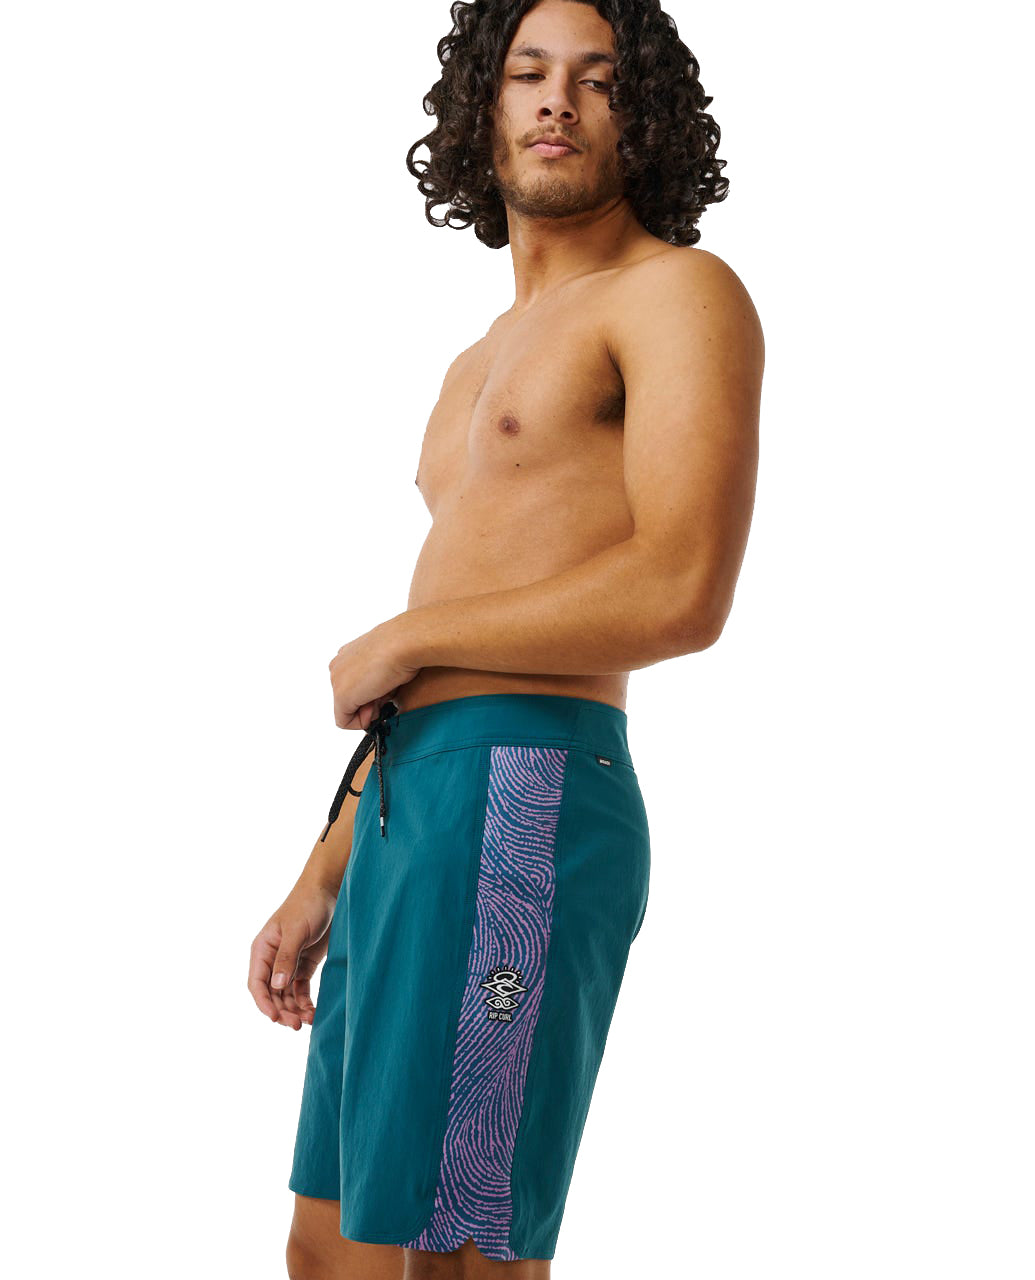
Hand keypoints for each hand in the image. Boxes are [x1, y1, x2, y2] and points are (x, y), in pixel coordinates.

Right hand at [248, 882, 336, 1029]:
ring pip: (286, 995)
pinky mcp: (305, 965)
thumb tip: (277, 986)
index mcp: (262, 949)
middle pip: (272, 993)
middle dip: (282, 1010)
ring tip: (308, 1021)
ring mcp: (288, 963)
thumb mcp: (296, 931)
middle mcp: (272, 960)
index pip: (257, 983)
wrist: (329, 892)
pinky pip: (301, 990)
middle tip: (296, 1025)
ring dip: (294, 1010)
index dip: (264, 1002)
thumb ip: (286, 958)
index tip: (275, 1017)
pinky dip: (305, 1002)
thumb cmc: (307, 905)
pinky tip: (313, 1012)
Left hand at [329, 618, 420, 728]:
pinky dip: (361, 722)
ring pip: (348, 709)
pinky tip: (376, 708)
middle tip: (386, 694)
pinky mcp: (341, 696)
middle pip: (350, 698)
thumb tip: (377, 692)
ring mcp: (337, 680)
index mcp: (348, 654)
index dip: (371, 695)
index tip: (385, 690)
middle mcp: (339, 665)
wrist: (404, 643)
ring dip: (368, 710)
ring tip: (385, 693)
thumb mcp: (387, 661)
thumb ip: (376, 677)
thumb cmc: (403, 646)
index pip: (355, 685)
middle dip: (369, 704)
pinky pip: (344, 721)